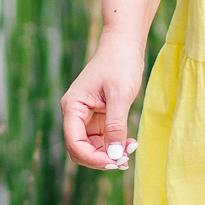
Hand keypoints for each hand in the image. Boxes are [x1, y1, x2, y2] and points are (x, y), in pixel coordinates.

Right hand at [61, 31, 145, 171]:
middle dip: (100, 158)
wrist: (125, 44)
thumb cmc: (120, 63)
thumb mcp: (120, 95)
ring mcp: (86, 116)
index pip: (74, 142)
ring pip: (92, 147)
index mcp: (73, 106)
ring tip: (131, 148)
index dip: (93, 157)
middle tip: (125, 160)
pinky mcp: (98, 116)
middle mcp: (75, 113)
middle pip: (80, 149)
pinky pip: (102, 139)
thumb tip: (115, 155)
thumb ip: (115, 126)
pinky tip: (130, 142)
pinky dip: (115, 144)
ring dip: (109, 153)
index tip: (115, 161)